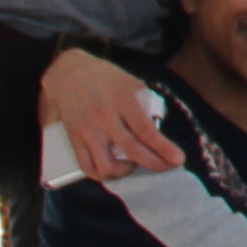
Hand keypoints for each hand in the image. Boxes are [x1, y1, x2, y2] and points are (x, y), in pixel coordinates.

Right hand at [40, 48, 174, 180]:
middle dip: (154, 163)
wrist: (68, 72)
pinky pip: (87, 166)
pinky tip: (112, 169)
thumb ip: (145, 104)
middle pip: (131, 150)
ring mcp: (88, 130)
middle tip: (166, 167)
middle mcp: (105, 117)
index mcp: (123, 100)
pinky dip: (101, 174)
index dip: (163, 148)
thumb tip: (158, 126)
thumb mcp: (131, 83)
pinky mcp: (74, 139)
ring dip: (124, 172)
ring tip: (132, 165)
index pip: (146, 130)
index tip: (178, 159)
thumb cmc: (105, 77)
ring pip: (106, 165)